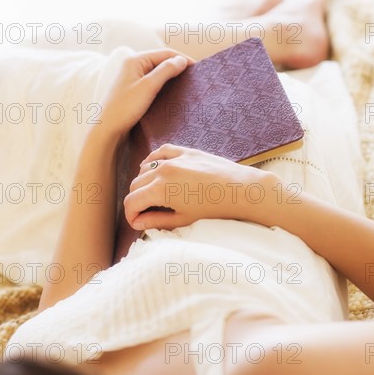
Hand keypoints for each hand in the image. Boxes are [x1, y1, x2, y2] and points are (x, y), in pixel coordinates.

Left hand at [97, 50, 193, 141]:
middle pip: (160, 62)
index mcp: (134, 60)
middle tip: (193, 78)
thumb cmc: (124, 108)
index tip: (197, 69)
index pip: (164, 54)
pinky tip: (171, 94)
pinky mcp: (131, 91)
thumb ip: (166, 71)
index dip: (182, 59)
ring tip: (185, 85)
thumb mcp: (148, 87)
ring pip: (156, 73)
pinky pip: (151, 83)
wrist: (107, 130)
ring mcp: (131, 78)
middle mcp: (131, 66)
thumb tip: (181, 60)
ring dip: (170, 77)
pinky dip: (162, 86)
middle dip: (177, 67)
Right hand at [124, 144, 277, 230]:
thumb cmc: (215, 209)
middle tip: (145, 212)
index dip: (130, 215)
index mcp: (161, 189)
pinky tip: (156, 170)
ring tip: (154, 195)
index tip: (136, 222)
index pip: (131, 202)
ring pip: (144, 168)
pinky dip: (154, 161)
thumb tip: (138, 223)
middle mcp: (163, 170)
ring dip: (144, 182)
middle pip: (135, 185)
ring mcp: (174, 158)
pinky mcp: (185, 151)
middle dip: (137, 200)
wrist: (242, 191)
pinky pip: (160, 152)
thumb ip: (156, 221)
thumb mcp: (183, 219)